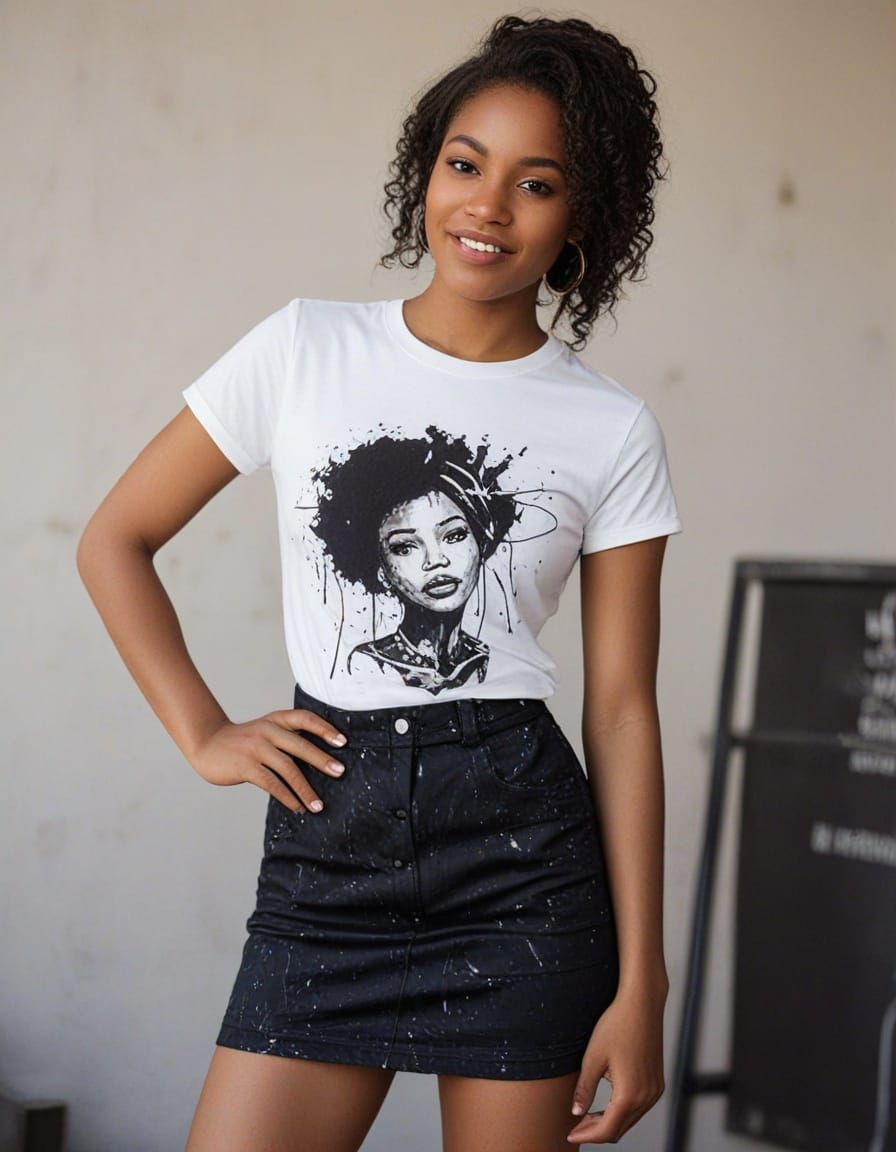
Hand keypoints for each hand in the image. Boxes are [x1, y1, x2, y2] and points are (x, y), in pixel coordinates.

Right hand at [189, 708, 347, 814]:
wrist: (207, 743)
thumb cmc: (243, 742)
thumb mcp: (265, 731)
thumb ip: (286, 739)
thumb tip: (319, 761)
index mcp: (276, 720)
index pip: (305, 718)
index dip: (325, 728)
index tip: (343, 742)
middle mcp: (267, 731)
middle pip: (300, 745)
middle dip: (322, 760)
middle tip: (340, 772)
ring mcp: (256, 748)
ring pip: (288, 768)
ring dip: (305, 789)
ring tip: (318, 805)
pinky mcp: (245, 766)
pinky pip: (271, 783)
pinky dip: (286, 797)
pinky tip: (296, 807)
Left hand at [567, 983, 666, 1143]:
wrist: (642, 1004)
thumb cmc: (617, 1025)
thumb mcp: (593, 1057)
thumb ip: (584, 1089)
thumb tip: (576, 1112)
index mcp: (629, 1094)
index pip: (606, 1130)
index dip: (587, 1136)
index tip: (571, 1134)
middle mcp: (647, 1097)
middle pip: (619, 1129)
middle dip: (596, 1132)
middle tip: (576, 1126)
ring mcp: (655, 1091)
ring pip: (630, 1120)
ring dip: (609, 1122)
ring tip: (587, 1115)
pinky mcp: (657, 1082)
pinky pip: (639, 1108)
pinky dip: (622, 1111)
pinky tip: (607, 1103)